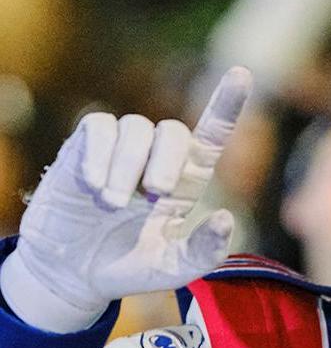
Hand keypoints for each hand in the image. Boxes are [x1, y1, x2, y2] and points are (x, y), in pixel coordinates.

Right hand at [0, 67, 251, 332]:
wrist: (70, 273)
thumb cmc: (128, 264)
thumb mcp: (170, 268)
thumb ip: (203, 251)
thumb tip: (226, 218)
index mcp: (186, 178)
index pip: (213, 132)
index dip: (226, 102)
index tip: (242, 73)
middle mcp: (157, 156)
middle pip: (172, 130)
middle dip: (167, 159)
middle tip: (156, 193)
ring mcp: (121, 149)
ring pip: (134, 127)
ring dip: (126, 166)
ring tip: (112, 203)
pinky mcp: (85, 147)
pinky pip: (99, 126)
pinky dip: (98, 152)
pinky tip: (93, 184)